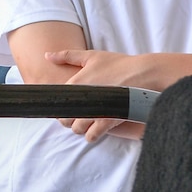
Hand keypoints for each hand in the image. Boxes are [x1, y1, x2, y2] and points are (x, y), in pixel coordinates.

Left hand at [43, 48, 191, 141]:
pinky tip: (98, 128)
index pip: (58, 103)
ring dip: (81, 127)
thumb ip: (67, 55)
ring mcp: (94, 112)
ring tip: (90, 121)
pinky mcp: (107, 121)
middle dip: (70, 119)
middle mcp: (81, 100)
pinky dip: (92, 135)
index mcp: (75, 84)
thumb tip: (47, 55)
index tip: (71, 105)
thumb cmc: (119, 64)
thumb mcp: (92, 56)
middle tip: (81, 114)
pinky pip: (91, 136)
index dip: (62, 106)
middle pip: (65, 119)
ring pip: (76, 129)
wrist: (144, 73)